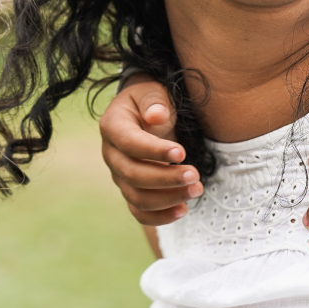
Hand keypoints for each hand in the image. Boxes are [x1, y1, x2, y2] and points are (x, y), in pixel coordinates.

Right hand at [100, 75, 201, 224]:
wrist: (145, 113)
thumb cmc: (150, 101)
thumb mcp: (151, 91)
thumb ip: (154, 101)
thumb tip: (156, 116)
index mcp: (112, 126)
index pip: (129, 143)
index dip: (154, 150)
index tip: (182, 152)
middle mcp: (111, 154)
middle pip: (132, 175)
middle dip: (165, 178)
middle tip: (195, 175)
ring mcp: (119, 176)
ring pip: (137, 197)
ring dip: (168, 198)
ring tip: (197, 190)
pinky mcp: (131, 190)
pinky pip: (140, 211)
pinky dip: (160, 216)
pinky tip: (184, 210)